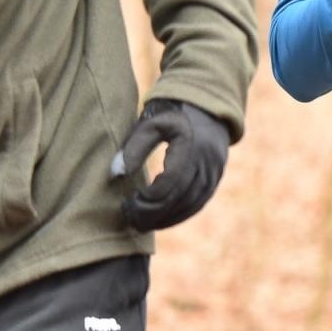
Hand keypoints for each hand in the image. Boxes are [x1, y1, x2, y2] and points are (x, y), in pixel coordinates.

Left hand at [110, 100, 230, 229]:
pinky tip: (161, 219)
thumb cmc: (173, 112)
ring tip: (142, 224)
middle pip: (180, 199)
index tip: (127, 203)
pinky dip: (179, 214)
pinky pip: (198, 203)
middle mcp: (207, 163)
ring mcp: (215, 172)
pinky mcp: (216, 178)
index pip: (169, 183)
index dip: (148, 199)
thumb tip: (115, 174)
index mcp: (191, 147)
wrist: (208, 106)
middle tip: (131, 221)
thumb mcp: (151, 123)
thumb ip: (133, 148)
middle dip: (154, 215)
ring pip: (191, 205)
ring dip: (166, 219)